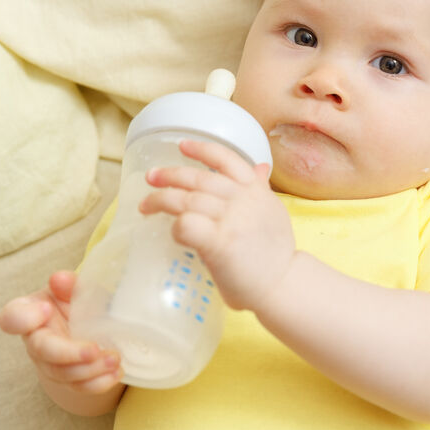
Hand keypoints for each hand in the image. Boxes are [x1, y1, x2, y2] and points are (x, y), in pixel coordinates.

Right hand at [0, 271, 122, 394]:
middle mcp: (35, 340)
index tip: (47, 309)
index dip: (23, 318)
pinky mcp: (68, 380)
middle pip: (43, 351)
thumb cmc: (77, 301)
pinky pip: (78, 387)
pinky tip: (115, 373)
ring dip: (90, 370)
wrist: (93, 323)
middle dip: (69, 353)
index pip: (12, 317)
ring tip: (114, 359)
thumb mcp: (76, 288)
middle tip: (94, 349)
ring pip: (61, 374)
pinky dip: (98, 383)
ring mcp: (49, 363)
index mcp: (31, 312)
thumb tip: (59, 279)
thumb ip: (69, 283)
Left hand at [139, 139, 296, 311]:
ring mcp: (231, 220)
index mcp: (255, 190)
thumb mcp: (273, 211)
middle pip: (198, 178)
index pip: (226, 159)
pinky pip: (186, 225)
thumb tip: (260, 167)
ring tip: (146, 205)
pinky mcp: (219, 243)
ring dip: (161, 200)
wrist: (283, 284)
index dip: (201, 149)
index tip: (182, 145)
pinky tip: (173, 232)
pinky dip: (175, 227)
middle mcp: (243, 200)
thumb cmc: (275, 253)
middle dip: (170, 175)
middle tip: (151, 177)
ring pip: (186, 200)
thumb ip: (261, 189)